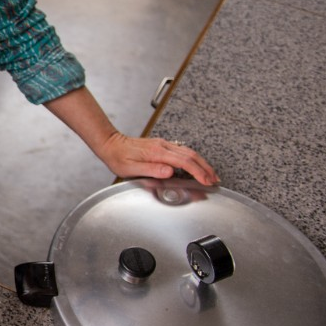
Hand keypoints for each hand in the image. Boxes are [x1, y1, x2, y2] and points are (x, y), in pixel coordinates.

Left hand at [96, 133, 219, 185]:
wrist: (111, 144)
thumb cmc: (118, 157)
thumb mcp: (131, 168)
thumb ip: (152, 170)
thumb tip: (170, 171)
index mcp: (157, 152)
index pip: (184, 162)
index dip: (198, 172)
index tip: (206, 181)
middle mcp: (163, 146)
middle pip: (191, 155)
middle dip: (205, 168)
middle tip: (215, 180)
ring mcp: (163, 144)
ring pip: (189, 152)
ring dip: (202, 163)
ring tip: (210, 174)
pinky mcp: (162, 145)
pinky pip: (183, 151)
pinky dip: (194, 159)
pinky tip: (196, 165)